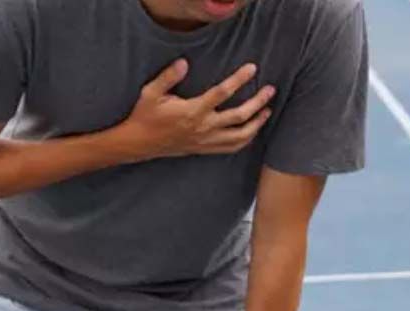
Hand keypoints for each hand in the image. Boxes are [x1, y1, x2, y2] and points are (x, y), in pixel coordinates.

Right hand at [116, 59, 274, 161]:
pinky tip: (252, 131)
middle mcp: (202, 128)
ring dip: (257, 124)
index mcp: (192, 111)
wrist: (139, 144)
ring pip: (239, 136)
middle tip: (270, 90)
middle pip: (239, 116)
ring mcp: (205, 141)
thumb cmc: (145, 116)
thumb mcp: (150, 93)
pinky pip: (230, 148)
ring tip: (267, 111)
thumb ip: (168, 77)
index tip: (252, 69)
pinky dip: (245, 140)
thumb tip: (184, 63)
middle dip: (258, 103)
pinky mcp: (203, 149)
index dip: (239, 80)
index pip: (221, 93)